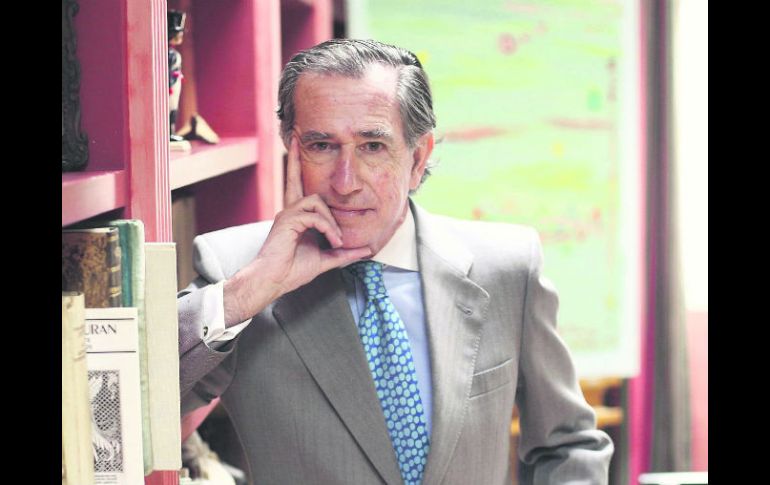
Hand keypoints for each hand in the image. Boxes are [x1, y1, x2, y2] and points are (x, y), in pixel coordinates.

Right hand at [223, 137, 371, 324]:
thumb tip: (367, 249)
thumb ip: (344, 253)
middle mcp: (289, 211)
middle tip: (296, 135)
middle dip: (295, 158)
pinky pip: (315, 217)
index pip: (297, 185)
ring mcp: (287, 215)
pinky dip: (328, 229)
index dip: (295, 165)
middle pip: (296, 178)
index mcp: (296, 216)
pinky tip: (331, 242)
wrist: (272, 281)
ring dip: (331, 221)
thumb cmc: (292, 271)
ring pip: (317, 201)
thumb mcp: (325, 260)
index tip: (295, 143)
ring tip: (335, 241)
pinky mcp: (287, 222)